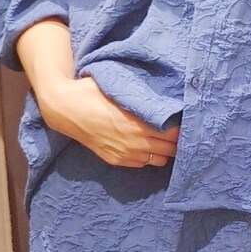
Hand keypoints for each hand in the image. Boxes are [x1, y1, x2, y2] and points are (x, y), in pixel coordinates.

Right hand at [37, 74, 179, 168]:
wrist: (66, 109)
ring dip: (163, 151)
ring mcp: (126, 154)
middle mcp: (136, 142)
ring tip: (162, 140)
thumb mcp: (121, 87)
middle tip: (178, 132)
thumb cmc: (93, 92)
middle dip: (176, 142)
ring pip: (159, 160)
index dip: (182, 129)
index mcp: (140, 123)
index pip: (175, 133)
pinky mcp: (116, 160)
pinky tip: (144, 145)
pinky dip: (147, 156)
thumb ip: (144, 95)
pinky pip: (142, 164)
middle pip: (171, 150)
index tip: (184, 121)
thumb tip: (165, 94)